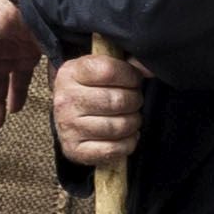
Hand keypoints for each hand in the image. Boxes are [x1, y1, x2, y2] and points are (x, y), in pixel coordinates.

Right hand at [48, 47, 148, 165]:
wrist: (65, 116)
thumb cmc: (89, 89)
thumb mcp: (100, 68)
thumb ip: (126, 64)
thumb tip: (148, 68)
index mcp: (70, 73)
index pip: (108, 71)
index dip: (130, 75)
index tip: (134, 80)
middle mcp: (66, 100)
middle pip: (117, 100)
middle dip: (135, 101)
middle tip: (133, 101)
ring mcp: (68, 126)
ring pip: (119, 126)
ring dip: (133, 123)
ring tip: (130, 118)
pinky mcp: (74, 150)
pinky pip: (113, 149)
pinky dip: (127, 143)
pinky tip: (126, 136)